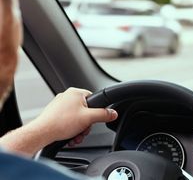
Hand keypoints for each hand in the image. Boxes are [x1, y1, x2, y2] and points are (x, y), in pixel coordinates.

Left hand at [0, 87, 117, 155]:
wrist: (41, 133)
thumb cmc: (61, 123)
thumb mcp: (89, 118)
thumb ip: (104, 115)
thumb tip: (113, 113)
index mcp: (75, 92)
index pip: (93, 99)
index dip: (96, 111)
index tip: (94, 120)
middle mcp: (66, 96)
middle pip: (85, 111)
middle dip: (86, 125)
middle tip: (83, 131)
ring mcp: (59, 105)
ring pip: (76, 118)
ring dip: (79, 130)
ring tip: (75, 137)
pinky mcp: (53, 114)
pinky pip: (67, 121)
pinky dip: (70, 130)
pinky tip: (69, 137)